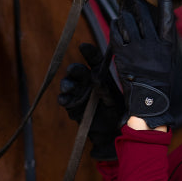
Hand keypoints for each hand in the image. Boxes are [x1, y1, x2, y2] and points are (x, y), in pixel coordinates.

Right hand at [58, 43, 123, 160]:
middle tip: (73, 71)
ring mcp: (78, 92)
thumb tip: (95, 79)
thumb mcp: (114, 100)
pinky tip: (65, 99)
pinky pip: (65, 99)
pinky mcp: (72, 105)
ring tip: (68, 88)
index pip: (94, 59)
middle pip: (78, 71)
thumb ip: (105, 89)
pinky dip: (63, 98)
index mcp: (100, 75)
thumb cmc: (118, 112)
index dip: (89, 52)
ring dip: (66, 84)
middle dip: (74, 70)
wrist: (112, 133)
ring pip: (68, 83)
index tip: (83, 46)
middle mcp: (88, 81)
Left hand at [110, 0, 176, 127]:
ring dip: (124, 15)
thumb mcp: (169, 60)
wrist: (148, 100)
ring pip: (128, 22)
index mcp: (167, 46)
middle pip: (144, 17)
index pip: (167, 19)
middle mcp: (152, 44)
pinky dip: (115, 25)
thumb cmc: (160, 81)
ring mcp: (137, 49)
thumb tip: (163, 25)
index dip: (165, 4)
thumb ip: (165, 42)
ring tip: (123, 13)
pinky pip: (116, 33)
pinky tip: (116, 23)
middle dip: (138, 5)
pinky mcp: (122, 54)